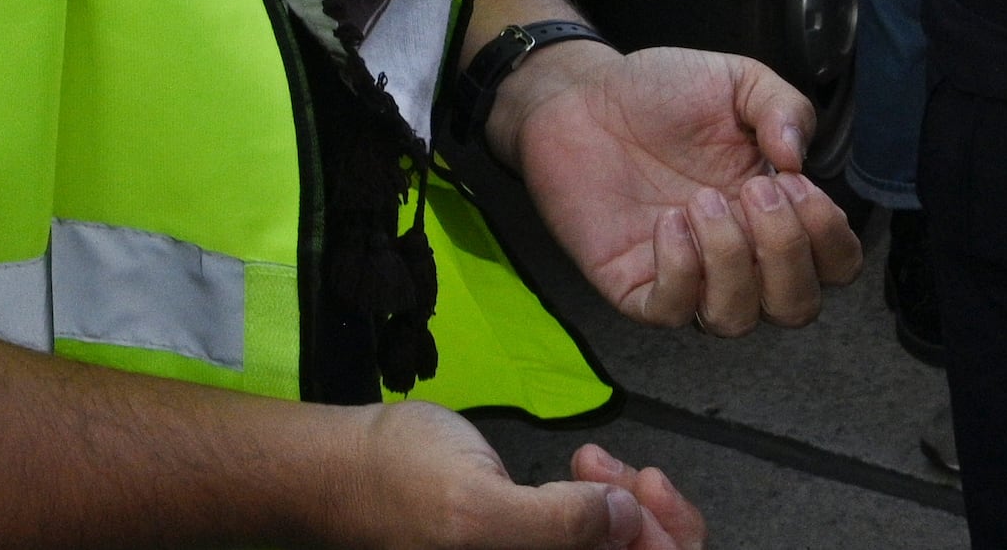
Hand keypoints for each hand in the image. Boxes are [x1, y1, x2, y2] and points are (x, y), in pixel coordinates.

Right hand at [327, 403, 704, 549]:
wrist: (342, 468)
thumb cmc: (394, 484)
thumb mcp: (480, 505)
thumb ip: (560, 524)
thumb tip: (626, 522)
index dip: (664, 545)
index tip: (649, 496)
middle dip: (648, 522)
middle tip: (627, 474)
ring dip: (625, 508)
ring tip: (595, 465)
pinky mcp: (530, 548)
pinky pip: (590, 539)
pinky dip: (602, 504)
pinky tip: (584, 470)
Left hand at [499, 44, 862, 333]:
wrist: (582, 94)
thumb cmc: (660, 93)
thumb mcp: (736, 81)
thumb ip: (783, 108)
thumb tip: (799, 157)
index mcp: (775, 213)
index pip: (835, 265)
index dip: (828, 237)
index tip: (795, 183)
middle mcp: (740, 255)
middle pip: (797, 306)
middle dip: (787, 252)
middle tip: (755, 190)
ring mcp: (688, 275)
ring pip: (737, 319)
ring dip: (732, 261)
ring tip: (702, 201)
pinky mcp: (635, 285)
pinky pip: (672, 312)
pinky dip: (679, 272)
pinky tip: (668, 221)